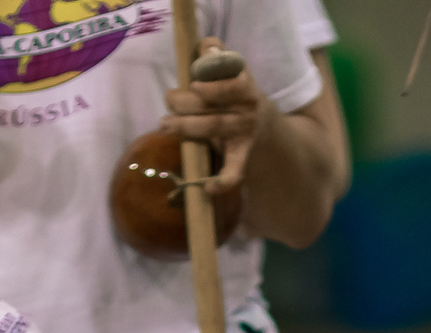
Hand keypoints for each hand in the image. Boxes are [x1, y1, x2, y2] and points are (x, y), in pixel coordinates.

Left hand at [162, 41, 264, 196]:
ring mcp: (244, 135)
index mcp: (246, 87)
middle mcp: (247, 111)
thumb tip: (206, 46)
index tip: (194, 85)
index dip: (215, 87)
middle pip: (216, 110)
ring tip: (164, 125)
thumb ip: (218, 56)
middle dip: (187, 106)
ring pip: (215, 130)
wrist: (266, 127)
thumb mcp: (233, 72)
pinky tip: (208, 188)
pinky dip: (223, 181)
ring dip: (188, 129)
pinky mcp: (241, 157)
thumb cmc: (237, 94)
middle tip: (169, 101)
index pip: (234, 86)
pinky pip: (235, 171)